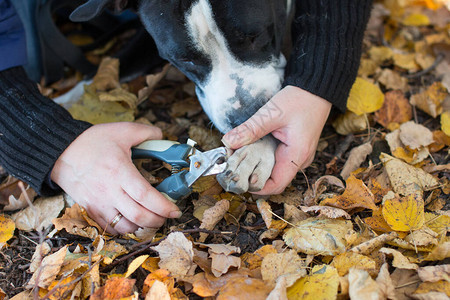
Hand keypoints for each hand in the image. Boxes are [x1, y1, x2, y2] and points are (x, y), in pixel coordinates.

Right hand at [51, 122, 181, 233]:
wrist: (60, 152)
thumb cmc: (92, 141)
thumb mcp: (121, 130)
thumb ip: (146, 132)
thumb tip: (163, 137)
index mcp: (119, 171)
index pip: (146, 196)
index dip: (164, 207)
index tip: (175, 210)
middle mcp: (109, 191)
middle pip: (139, 216)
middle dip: (158, 220)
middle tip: (167, 216)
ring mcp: (98, 203)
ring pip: (125, 227)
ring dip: (142, 226)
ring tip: (152, 218)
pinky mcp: (90, 209)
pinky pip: (110, 228)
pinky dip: (125, 229)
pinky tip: (133, 220)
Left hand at [222, 86, 331, 193]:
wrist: (317, 89)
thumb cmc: (300, 100)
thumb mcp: (272, 113)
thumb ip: (250, 129)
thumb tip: (228, 142)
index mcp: (297, 155)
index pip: (276, 185)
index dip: (256, 188)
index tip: (238, 180)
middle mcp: (300, 160)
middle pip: (274, 180)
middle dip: (253, 176)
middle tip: (235, 167)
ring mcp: (299, 156)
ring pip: (275, 171)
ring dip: (258, 166)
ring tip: (240, 156)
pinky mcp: (295, 149)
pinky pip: (278, 161)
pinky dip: (264, 158)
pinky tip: (252, 149)